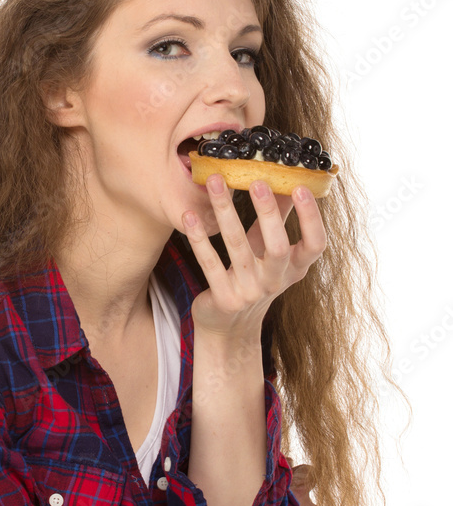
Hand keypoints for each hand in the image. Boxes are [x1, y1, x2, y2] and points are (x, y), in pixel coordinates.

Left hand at [181, 176, 326, 339]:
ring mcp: (250, 292)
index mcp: (294, 269)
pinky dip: (199, 239)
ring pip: (238, 247)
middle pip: (278, 247)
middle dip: (268, 212)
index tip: (300, 187)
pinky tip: (189, 216)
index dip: (312, 218)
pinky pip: (210, 263)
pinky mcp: (224, 298)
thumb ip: (278, 218)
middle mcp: (275, 281)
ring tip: (216, 182)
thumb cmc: (252, 276)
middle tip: (257, 181)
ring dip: (225, 212)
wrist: (229, 327)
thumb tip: (288, 178)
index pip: (315, 245)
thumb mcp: (268, 250)